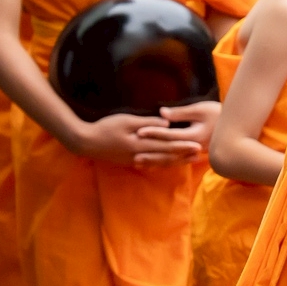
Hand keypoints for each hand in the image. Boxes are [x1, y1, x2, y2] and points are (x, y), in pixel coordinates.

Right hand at [70, 112, 202, 167]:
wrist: (85, 142)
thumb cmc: (105, 127)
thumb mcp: (126, 120)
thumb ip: (147, 123)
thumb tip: (167, 124)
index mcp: (140, 144)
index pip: (166, 146)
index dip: (183, 146)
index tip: (198, 145)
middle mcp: (140, 155)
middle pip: (167, 156)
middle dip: (184, 155)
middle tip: (200, 154)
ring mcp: (135, 161)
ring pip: (160, 162)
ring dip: (177, 161)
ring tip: (191, 160)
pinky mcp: (130, 162)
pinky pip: (151, 165)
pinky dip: (164, 164)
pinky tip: (172, 164)